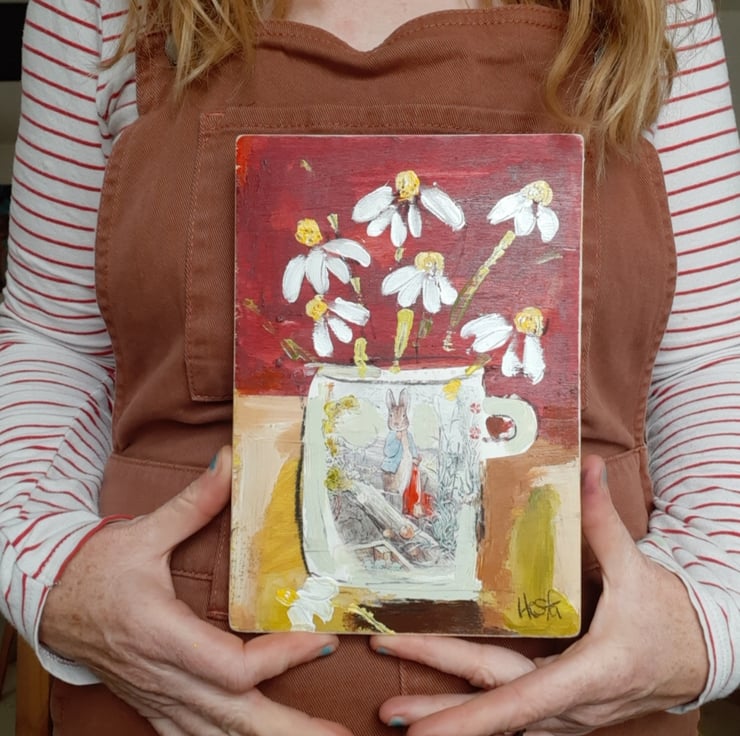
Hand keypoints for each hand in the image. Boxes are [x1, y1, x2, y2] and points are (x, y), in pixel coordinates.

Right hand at [40, 447, 351, 735]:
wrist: (49, 600)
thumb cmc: (95, 568)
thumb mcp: (144, 533)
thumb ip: (194, 502)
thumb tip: (230, 463)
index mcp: (162, 634)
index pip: (232, 665)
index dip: (280, 658)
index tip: (320, 640)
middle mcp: (164, 676)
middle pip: (236, 717)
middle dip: (290, 729)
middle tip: (338, 733)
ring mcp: (159, 696)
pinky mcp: (154, 702)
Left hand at [370, 455, 708, 734]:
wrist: (701, 655)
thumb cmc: (667, 616)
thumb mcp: (638, 569)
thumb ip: (604, 520)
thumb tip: (588, 468)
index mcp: (589, 672)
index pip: (519, 700)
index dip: (470, 718)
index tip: (425, 731)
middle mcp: (572, 704)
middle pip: (496, 704)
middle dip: (440, 709)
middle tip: (387, 713)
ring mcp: (567, 715)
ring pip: (502, 721)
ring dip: (451, 717)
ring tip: (399, 717)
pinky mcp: (564, 711)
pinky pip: (515, 718)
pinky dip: (478, 716)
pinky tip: (445, 711)